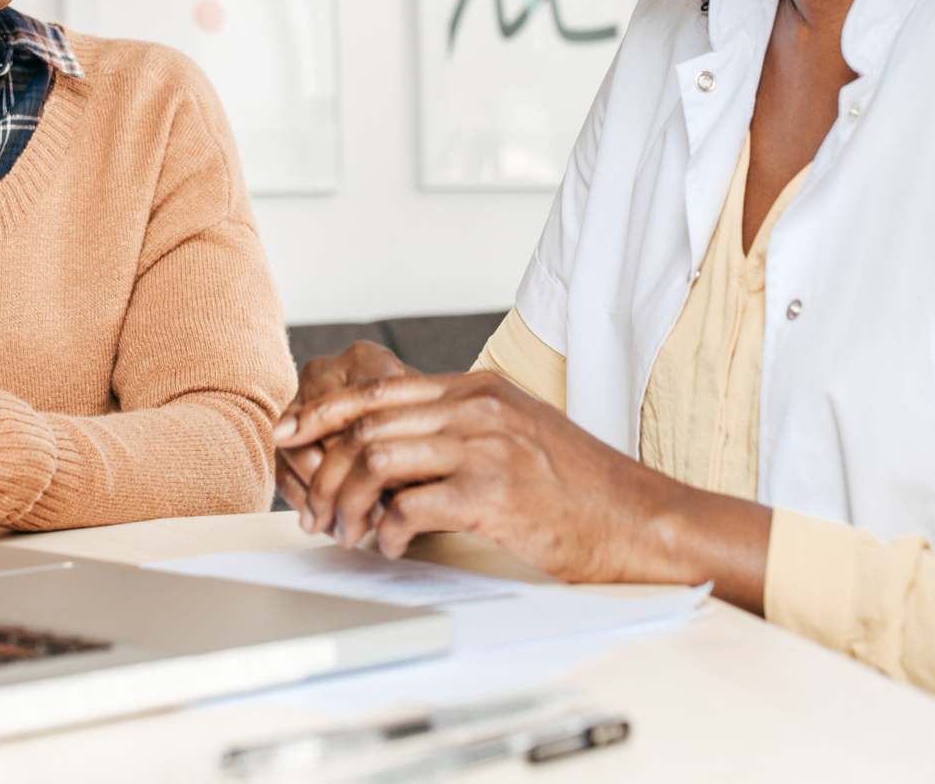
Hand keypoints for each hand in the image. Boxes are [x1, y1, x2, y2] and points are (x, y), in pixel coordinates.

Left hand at [273, 369, 772, 608]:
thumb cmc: (583, 491)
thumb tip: (398, 449)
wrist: (644, 520)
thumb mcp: (522, 436)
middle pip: (368, 422)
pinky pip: (409, 507)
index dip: (324, 410)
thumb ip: (464, 429)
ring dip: (348, 504)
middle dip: (323, 469)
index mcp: (482, 389)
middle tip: (308, 509)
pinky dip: (386, 532)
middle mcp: (480, 407)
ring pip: (377, 460)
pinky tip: (391, 547)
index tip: (290, 433)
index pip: (380, 388)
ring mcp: (487, 445)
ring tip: (347, 535)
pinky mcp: (494, 492)